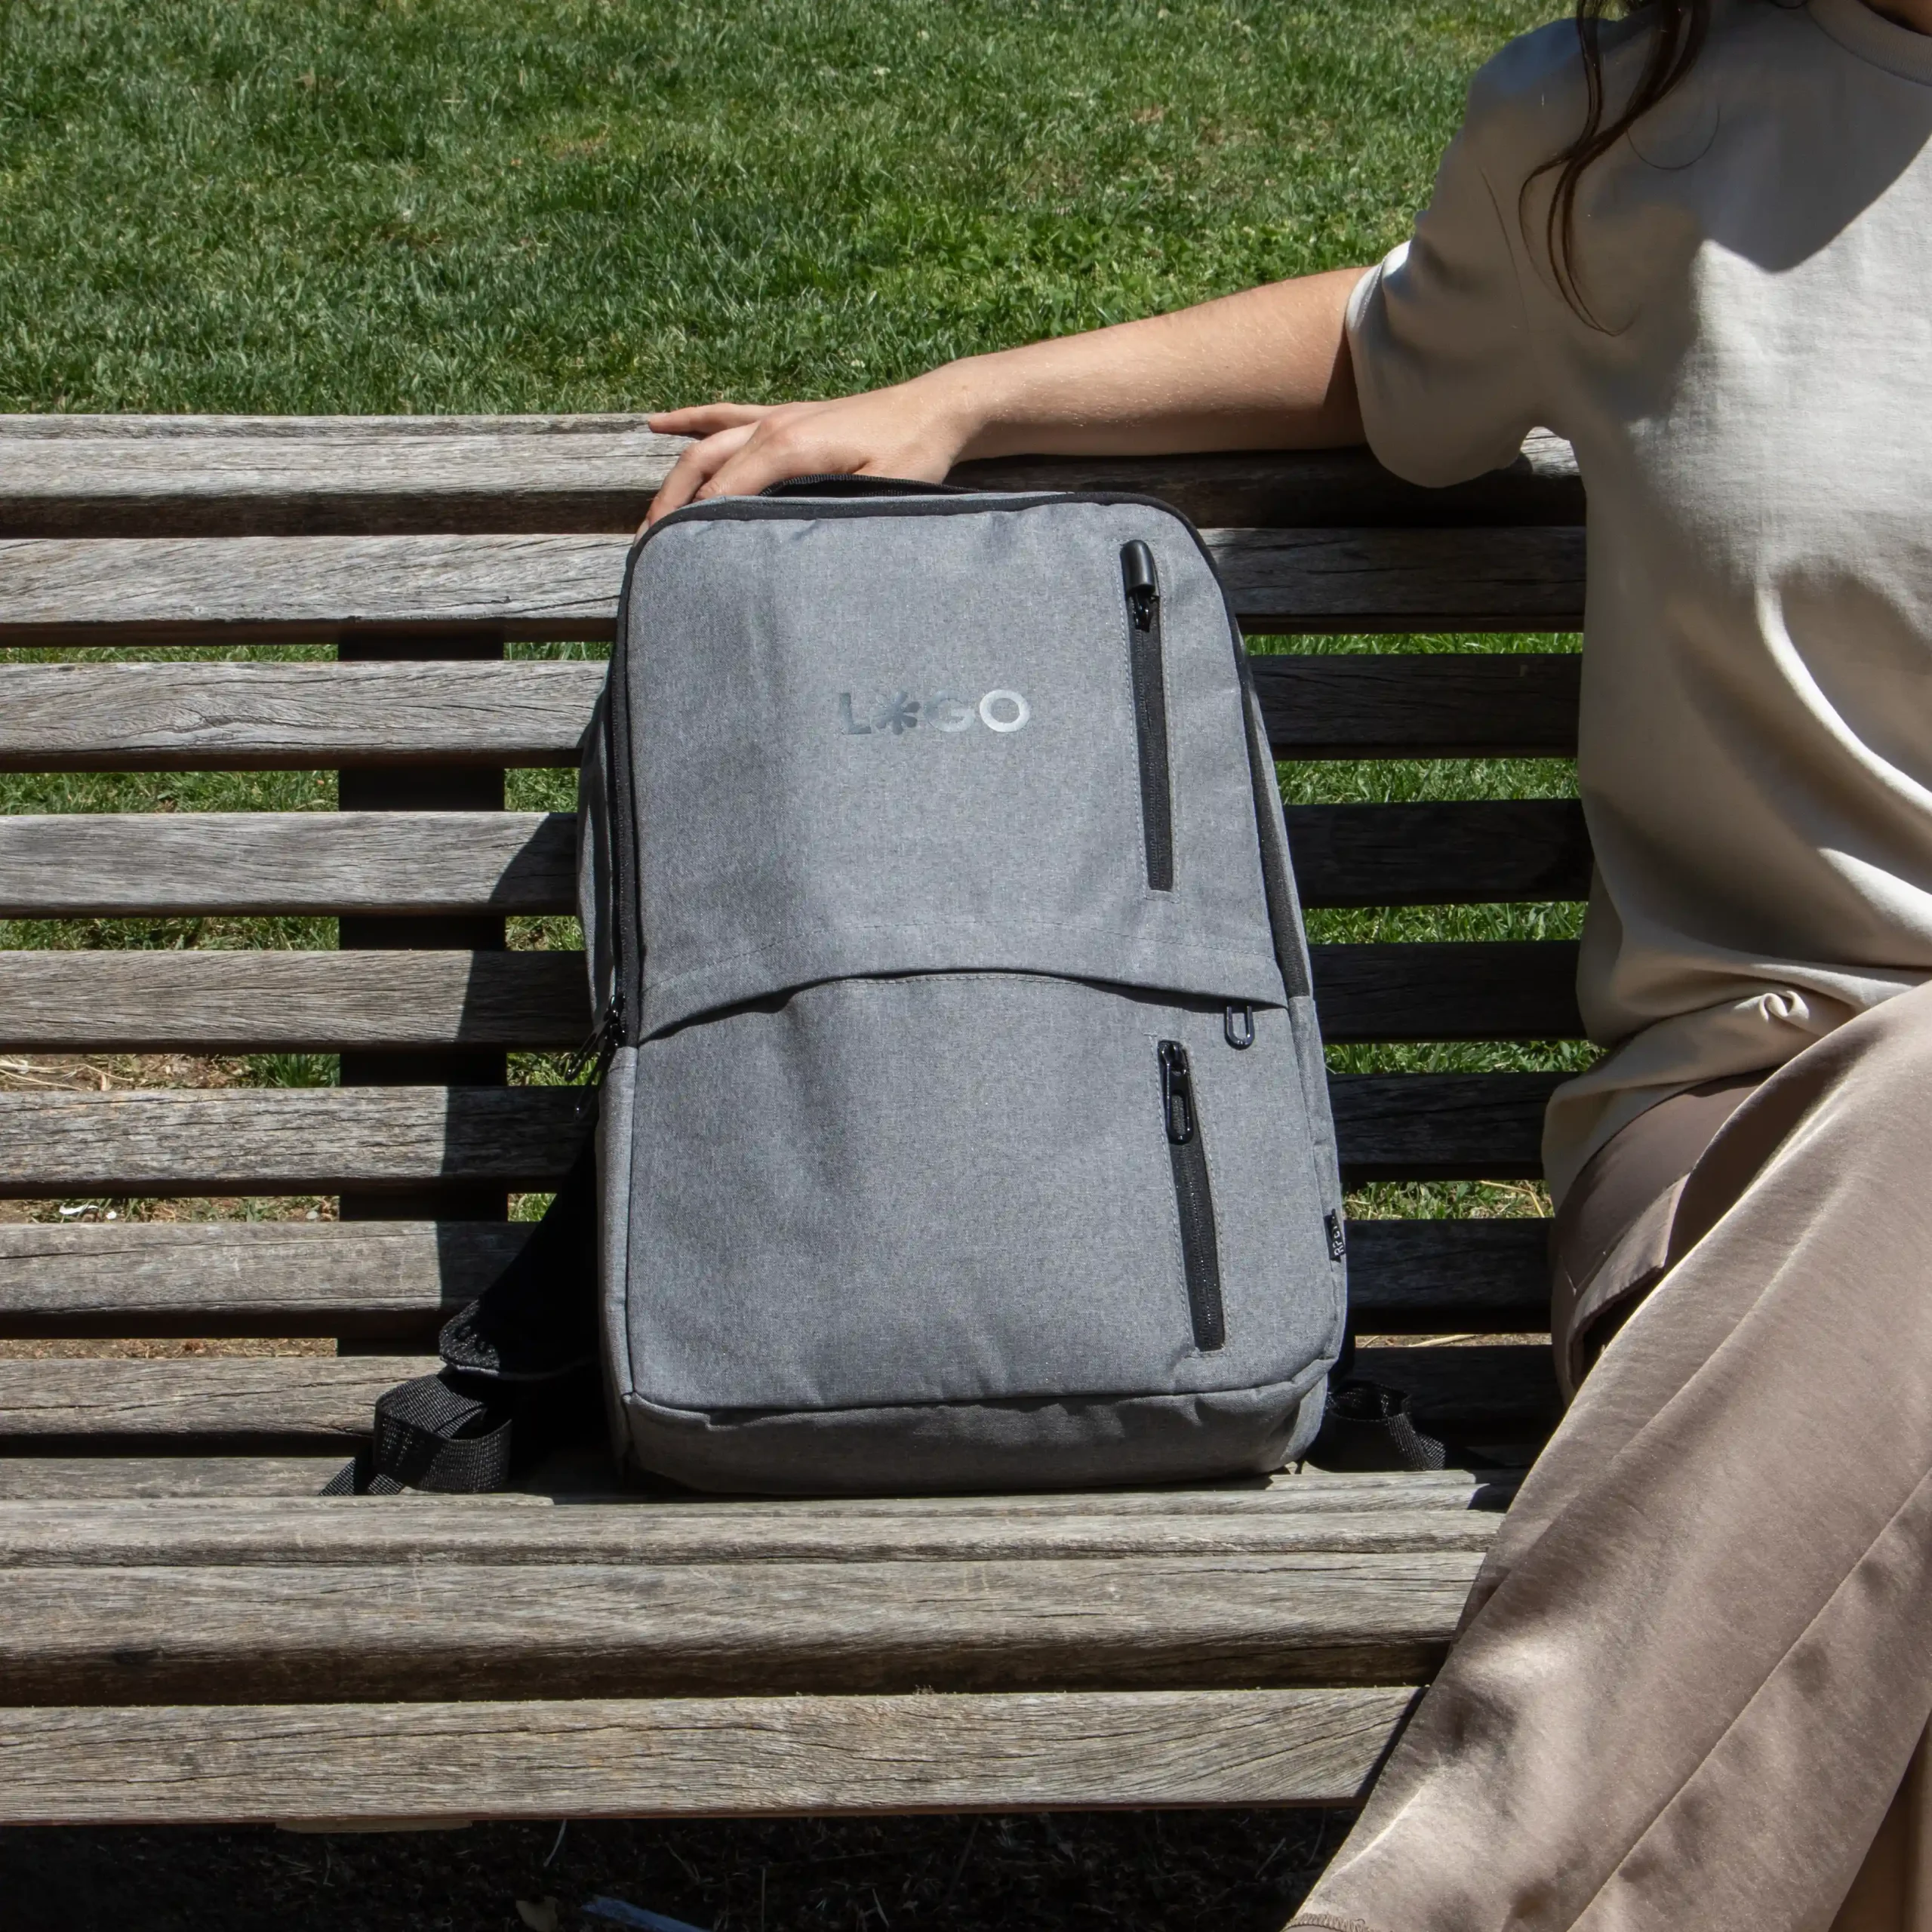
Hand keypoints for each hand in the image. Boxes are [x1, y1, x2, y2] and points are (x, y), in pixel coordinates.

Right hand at [642, 380, 974, 525]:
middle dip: (669, 507)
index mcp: (789, 448)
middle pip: (701, 468)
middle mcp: (772, 427)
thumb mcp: (879, 493)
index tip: (672, 561)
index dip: (693, 526)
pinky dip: (691, 420)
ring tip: (649, 516)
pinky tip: (659, 424)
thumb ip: (831, 514)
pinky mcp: (786, 414)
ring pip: (706, 445)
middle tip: (647, 549)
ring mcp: (776, 417)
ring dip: (673, 478)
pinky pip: (726, 416)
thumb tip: (790, 545)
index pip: (722, 491)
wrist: (936, 408)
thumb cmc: (915, 454)